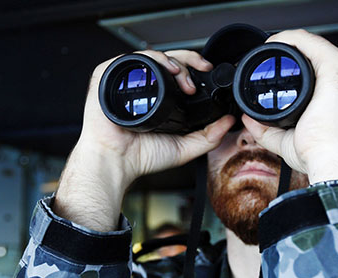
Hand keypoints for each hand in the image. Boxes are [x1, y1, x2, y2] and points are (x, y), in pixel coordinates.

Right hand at [55, 50, 234, 230]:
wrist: (116, 161)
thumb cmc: (141, 156)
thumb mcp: (184, 147)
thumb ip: (209, 136)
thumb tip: (229, 122)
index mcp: (158, 98)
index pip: (177, 73)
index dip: (194, 68)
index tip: (208, 72)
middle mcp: (142, 87)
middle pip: (168, 59)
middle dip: (190, 62)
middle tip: (201, 72)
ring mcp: (125, 80)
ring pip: (153, 56)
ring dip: (175, 61)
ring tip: (185, 80)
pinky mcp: (109, 76)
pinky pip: (133, 58)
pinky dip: (152, 58)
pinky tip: (167, 68)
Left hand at [241, 29, 337, 182]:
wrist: (329, 159)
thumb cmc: (317, 153)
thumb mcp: (285, 139)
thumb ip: (265, 129)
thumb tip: (247, 120)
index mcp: (333, 89)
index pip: (309, 63)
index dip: (284, 63)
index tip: (264, 71)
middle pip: (307, 50)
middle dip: (281, 51)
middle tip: (260, 62)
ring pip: (307, 41)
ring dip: (282, 42)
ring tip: (263, 53)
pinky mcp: (336, 66)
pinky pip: (308, 41)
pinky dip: (287, 39)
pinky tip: (271, 47)